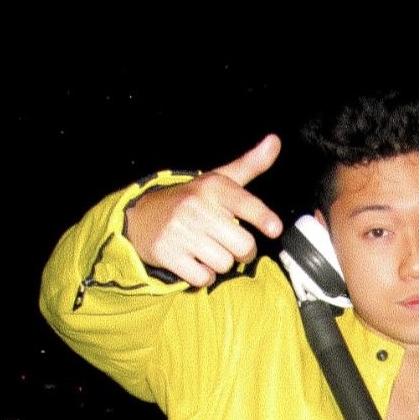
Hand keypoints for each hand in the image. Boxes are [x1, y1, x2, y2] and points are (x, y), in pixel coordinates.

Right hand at [124, 135, 283, 286]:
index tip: (275, 228)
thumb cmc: (192, 201)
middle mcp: (196, 206)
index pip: (245, 203)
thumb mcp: (218, 180)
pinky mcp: (167, 252)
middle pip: (243, 245)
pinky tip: (194, 261)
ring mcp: (180, 230)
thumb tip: (275, 141)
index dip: (263, 218)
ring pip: (224, 264)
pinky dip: (203, 276)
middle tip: (231, 243)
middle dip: (242, 251)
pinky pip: (203, 278)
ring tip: (207, 249)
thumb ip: (249, 165)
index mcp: (213, 187)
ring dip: (221, 264)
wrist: (143, 217)